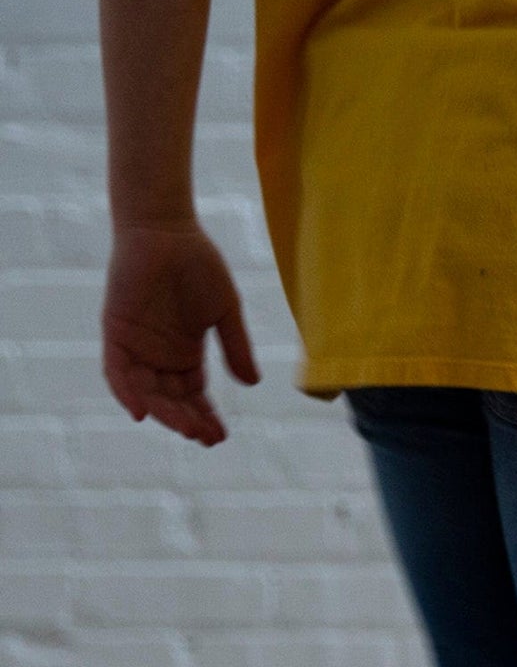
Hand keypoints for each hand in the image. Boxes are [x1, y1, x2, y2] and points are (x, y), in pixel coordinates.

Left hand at [102, 222, 259, 446]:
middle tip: (206, 437)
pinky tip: (142, 413)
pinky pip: (116, 371)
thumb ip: (235, 347)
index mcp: (185, 353)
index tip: (220, 437)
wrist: (166, 229)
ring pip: (146, 392)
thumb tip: (252, 384)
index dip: (205, 417)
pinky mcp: (116, 331)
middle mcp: (159, 355)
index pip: (193, 396)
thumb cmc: (198, 264)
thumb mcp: (226, 312)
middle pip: (171, 400)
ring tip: (187, 429)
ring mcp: (136, 345)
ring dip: (164, 413)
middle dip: (187, 421)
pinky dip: (125, 392)